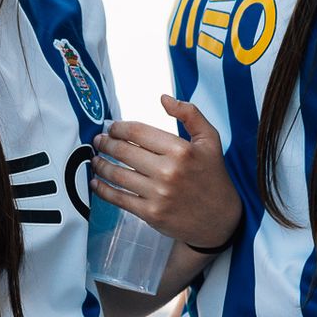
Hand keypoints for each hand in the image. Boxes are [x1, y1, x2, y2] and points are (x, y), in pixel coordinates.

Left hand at [91, 95, 241, 252]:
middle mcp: (168, 171)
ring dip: (100, 165)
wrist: (220, 219)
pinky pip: (119, 198)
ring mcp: (158, 194)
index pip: (138, 132)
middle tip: (98, 141)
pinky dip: (102, 190)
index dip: (119, 128)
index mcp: (181, 150)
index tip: (111, 128)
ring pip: (117, 175)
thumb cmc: (213, 175)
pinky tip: (96, 183)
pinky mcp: (151, 214)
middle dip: (105, 144)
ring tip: (95, 160)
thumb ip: (190, 114)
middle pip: (124, 152)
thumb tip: (164, 98)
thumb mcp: (210, 139)